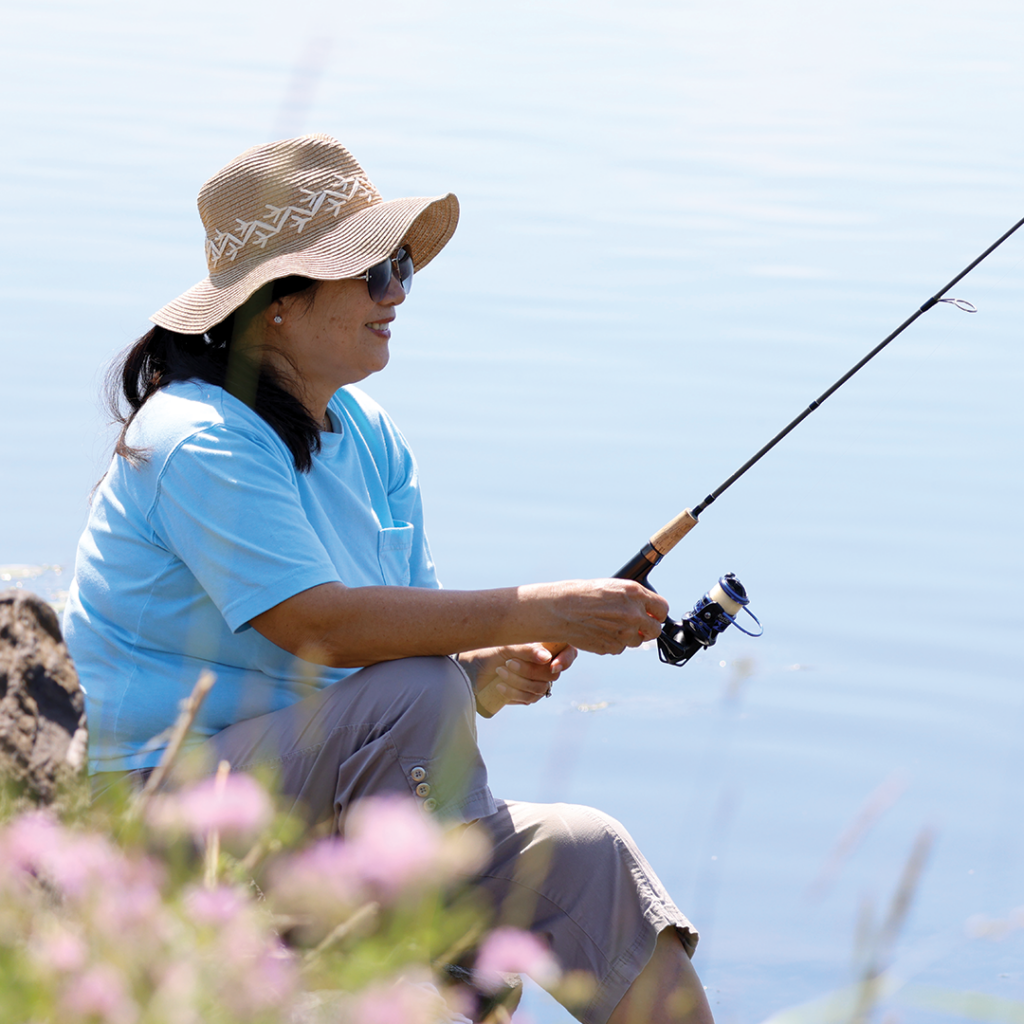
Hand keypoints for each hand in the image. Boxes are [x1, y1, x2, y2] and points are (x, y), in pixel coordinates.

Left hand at [460, 643, 577, 709]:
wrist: (472, 666)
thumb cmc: (492, 649)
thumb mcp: (508, 645)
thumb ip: (528, 649)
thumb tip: (546, 658)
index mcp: (547, 646)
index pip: (569, 652)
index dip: (565, 660)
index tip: (552, 665)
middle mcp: (547, 664)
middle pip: (552, 673)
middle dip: (530, 670)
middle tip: (509, 663)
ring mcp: (539, 681)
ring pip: (540, 687)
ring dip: (518, 680)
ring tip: (500, 671)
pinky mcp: (528, 695)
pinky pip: (529, 698)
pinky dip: (514, 691)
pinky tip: (500, 685)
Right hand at [526, 578, 667, 655]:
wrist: (560, 609)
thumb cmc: (583, 594)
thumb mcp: (612, 588)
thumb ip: (633, 599)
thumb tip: (647, 611)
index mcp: (635, 593)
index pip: (662, 608)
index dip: (657, 613)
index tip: (653, 615)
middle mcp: (634, 613)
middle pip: (655, 630)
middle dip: (647, 629)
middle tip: (635, 625)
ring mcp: (625, 632)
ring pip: (637, 641)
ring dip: (628, 636)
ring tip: (609, 625)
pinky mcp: (613, 647)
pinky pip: (620, 648)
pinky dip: (613, 643)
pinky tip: (600, 632)